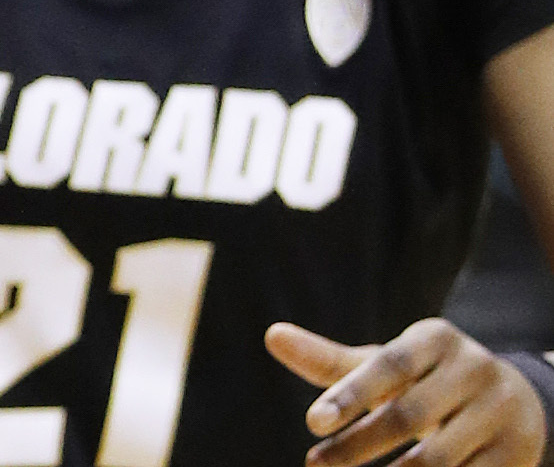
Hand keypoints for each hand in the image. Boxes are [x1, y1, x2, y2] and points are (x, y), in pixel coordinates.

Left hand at [271, 317, 549, 466]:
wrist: (513, 399)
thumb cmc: (427, 380)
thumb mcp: (385, 366)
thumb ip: (331, 361)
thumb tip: (271, 335)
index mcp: (436, 339)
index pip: (388, 365)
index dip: (350, 394)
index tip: (311, 422)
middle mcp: (474, 369)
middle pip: (409, 415)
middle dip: (358, 445)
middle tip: (315, 465)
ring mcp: (501, 411)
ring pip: (439, 458)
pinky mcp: (519, 452)